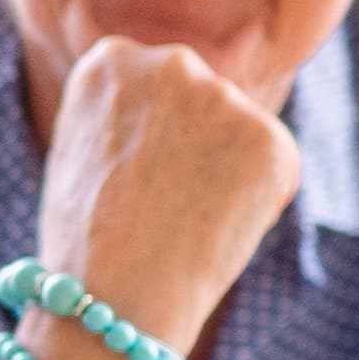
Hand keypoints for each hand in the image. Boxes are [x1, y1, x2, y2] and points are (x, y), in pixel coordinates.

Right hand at [35, 35, 302, 357]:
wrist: (113, 299)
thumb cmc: (85, 241)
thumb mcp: (83, 151)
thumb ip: (127, 116)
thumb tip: (180, 116)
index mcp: (113, 60)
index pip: (153, 87)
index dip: (144, 141)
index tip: (129, 179)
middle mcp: (171, 62)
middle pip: (201, 103)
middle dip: (193, 147)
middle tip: (164, 204)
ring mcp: (224, 97)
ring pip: (240, 136)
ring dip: (225, 175)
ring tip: (184, 223)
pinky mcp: (271, 139)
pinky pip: (275, 168)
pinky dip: (258, 203)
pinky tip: (216, 230)